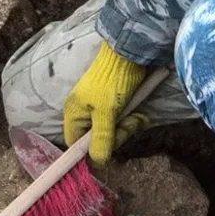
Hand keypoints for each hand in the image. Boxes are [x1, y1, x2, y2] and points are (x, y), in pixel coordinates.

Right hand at [61, 41, 149, 165]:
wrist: (129, 54)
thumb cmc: (112, 81)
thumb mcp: (106, 112)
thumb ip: (101, 138)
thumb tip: (98, 161)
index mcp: (74, 114)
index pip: (75, 145)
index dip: (89, 152)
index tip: (106, 153)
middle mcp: (84, 113)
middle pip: (98, 141)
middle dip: (117, 136)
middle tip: (129, 124)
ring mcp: (101, 110)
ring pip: (113, 132)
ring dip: (128, 128)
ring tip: (137, 116)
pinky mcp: (115, 106)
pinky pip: (122, 123)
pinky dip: (132, 120)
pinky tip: (140, 114)